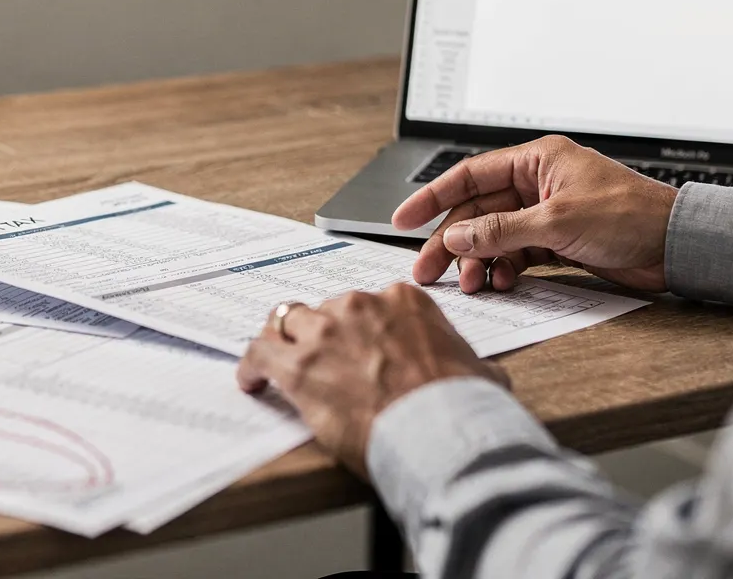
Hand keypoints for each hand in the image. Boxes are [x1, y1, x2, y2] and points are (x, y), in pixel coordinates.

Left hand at [235, 285, 505, 476]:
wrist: (440, 430)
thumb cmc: (463, 405)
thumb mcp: (480, 373)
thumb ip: (469, 364)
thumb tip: (481, 376)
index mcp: (403, 301)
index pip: (372, 304)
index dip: (363, 328)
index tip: (361, 345)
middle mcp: (359, 306)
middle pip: (328, 310)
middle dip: (325, 334)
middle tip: (324, 360)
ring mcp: (324, 334)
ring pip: (287, 323)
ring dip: (284, 342)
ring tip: (277, 360)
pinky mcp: (297, 368)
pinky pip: (259, 354)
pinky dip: (251, 366)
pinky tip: (251, 381)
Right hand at [392, 135, 677, 293]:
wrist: (677, 247)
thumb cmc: (632, 217)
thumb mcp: (557, 222)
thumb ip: (501, 231)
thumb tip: (456, 236)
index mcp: (537, 160)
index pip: (470, 175)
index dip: (432, 197)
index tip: (402, 219)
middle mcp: (538, 183)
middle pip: (477, 212)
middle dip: (452, 242)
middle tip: (428, 270)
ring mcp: (547, 214)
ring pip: (495, 237)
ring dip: (479, 260)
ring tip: (473, 284)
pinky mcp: (559, 242)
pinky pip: (517, 255)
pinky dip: (505, 270)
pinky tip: (501, 284)